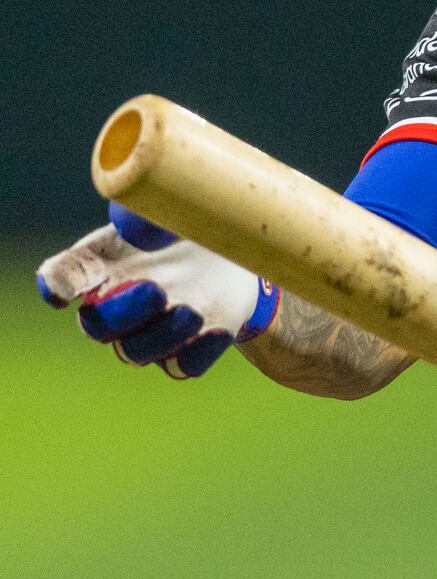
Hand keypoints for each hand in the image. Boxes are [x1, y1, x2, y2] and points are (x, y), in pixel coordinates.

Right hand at [36, 204, 277, 377]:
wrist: (236, 258)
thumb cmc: (188, 229)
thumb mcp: (173, 212)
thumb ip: (149, 216)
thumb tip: (136, 227)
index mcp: (99, 263)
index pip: (63, 274)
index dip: (57, 284)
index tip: (62, 291)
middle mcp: (114, 305)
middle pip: (97, 325)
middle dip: (123, 313)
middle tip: (155, 291)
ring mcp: (149, 333)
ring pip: (138, 351)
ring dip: (163, 335)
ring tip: (191, 311)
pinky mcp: (187, 350)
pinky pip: (184, 365)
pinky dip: (198, 352)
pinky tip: (218, 331)